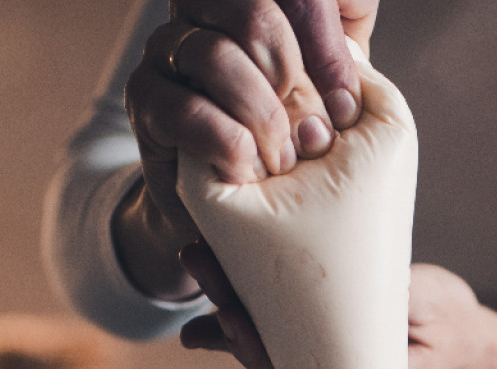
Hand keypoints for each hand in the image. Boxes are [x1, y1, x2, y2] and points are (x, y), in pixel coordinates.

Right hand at [114, 0, 378, 298]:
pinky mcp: (145, 98)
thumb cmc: (302, 146)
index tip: (346, 106)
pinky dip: (228, 145)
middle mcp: (208, 10)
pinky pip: (186, 110)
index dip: (325, 41)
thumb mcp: (341, 92)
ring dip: (261, 115)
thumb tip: (351, 17)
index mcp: (256, 1)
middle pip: (252, 7)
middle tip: (316, 133)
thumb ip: (348, 46)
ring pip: (215, 55)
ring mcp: (170, 48)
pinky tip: (249, 173)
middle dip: (293, 74)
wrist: (245, 219)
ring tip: (284, 163)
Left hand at [180, 252, 496, 368]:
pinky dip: (244, 284)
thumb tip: (363, 284)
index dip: (251, 346)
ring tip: (195, 251)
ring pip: (260, 325)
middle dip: (223, 304)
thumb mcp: (426, 309)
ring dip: (224, 291)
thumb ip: (394, 296)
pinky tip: (216, 254)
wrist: (460, 336)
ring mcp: (315, 348)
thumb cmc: (449, 328)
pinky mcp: (314, 322)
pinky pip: (272, 308)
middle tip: (196, 257)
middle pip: (259, 343)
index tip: (230, 315)